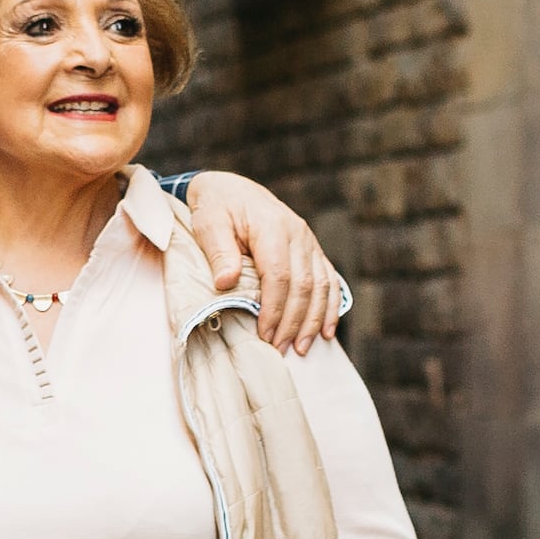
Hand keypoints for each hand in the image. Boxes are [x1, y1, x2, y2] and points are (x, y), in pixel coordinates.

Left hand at [181, 172, 343, 352]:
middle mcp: (298, 233)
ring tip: (302, 349)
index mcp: (272, 226)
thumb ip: (219, 252)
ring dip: (313, 320)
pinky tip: (327, 331)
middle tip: (279, 350)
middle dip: (293, 322)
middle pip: (304, 285)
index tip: (264, 335)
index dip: (274, 309)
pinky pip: (329, 280)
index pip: (279, 275)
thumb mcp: (208, 224)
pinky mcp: (312, 250)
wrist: (231, 188)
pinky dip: (331, 307)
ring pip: (322, 286)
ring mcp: (309, 241)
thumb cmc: (217, 207)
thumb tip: (225, 283)